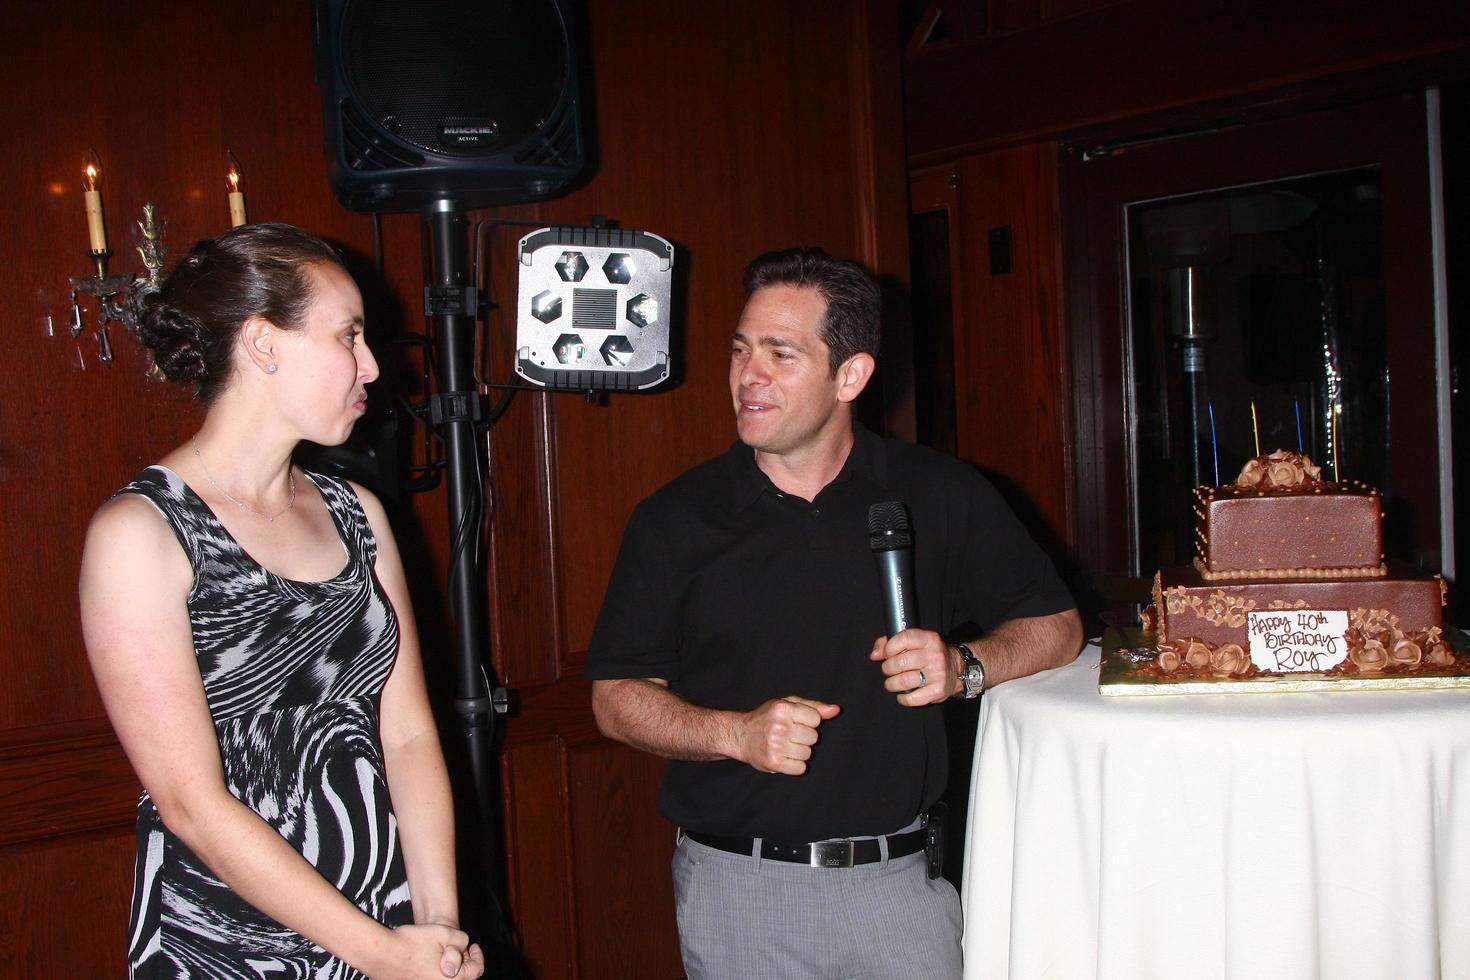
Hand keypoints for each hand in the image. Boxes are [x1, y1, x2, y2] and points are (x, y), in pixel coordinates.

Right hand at [366, 923, 481, 979]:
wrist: (380, 953)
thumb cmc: (412, 943)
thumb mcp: (446, 932)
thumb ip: (462, 940)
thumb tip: (464, 948)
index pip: (476, 971)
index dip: (477, 956)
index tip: (472, 946)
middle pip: (461, 979)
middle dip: (463, 964)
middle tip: (460, 950)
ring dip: (448, 970)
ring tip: (442, 954)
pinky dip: (433, 973)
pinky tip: (428, 960)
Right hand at [733, 696, 840, 774]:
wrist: (740, 736)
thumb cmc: (767, 718)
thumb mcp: (787, 704)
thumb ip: (813, 706)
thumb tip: (836, 710)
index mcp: (783, 708)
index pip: (816, 719)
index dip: (808, 722)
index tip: (796, 722)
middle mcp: (779, 726)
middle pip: (813, 737)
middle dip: (804, 737)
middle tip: (789, 735)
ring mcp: (776, 745)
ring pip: (808, 753)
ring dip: (799, 751)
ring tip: (785, 745)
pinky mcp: (774, 763)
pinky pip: (801, 768)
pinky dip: (795, 765)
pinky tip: (784, 757)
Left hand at [870, 630, 959, 706]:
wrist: (957, 668)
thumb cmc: (929, 654)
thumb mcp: (915, 642)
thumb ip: (890, 642)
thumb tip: (875, 655)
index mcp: (929, 639)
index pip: (904, 639)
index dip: (889, 648)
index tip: (887, 654)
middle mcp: (935, 655)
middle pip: (900, 662)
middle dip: (887, 668)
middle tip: (889, 671)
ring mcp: (938, 674)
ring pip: (903, 681)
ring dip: (891, 684)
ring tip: (892, 683)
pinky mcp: (938, 691)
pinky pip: (912, 698)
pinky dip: (902, 698)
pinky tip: (902, 694)